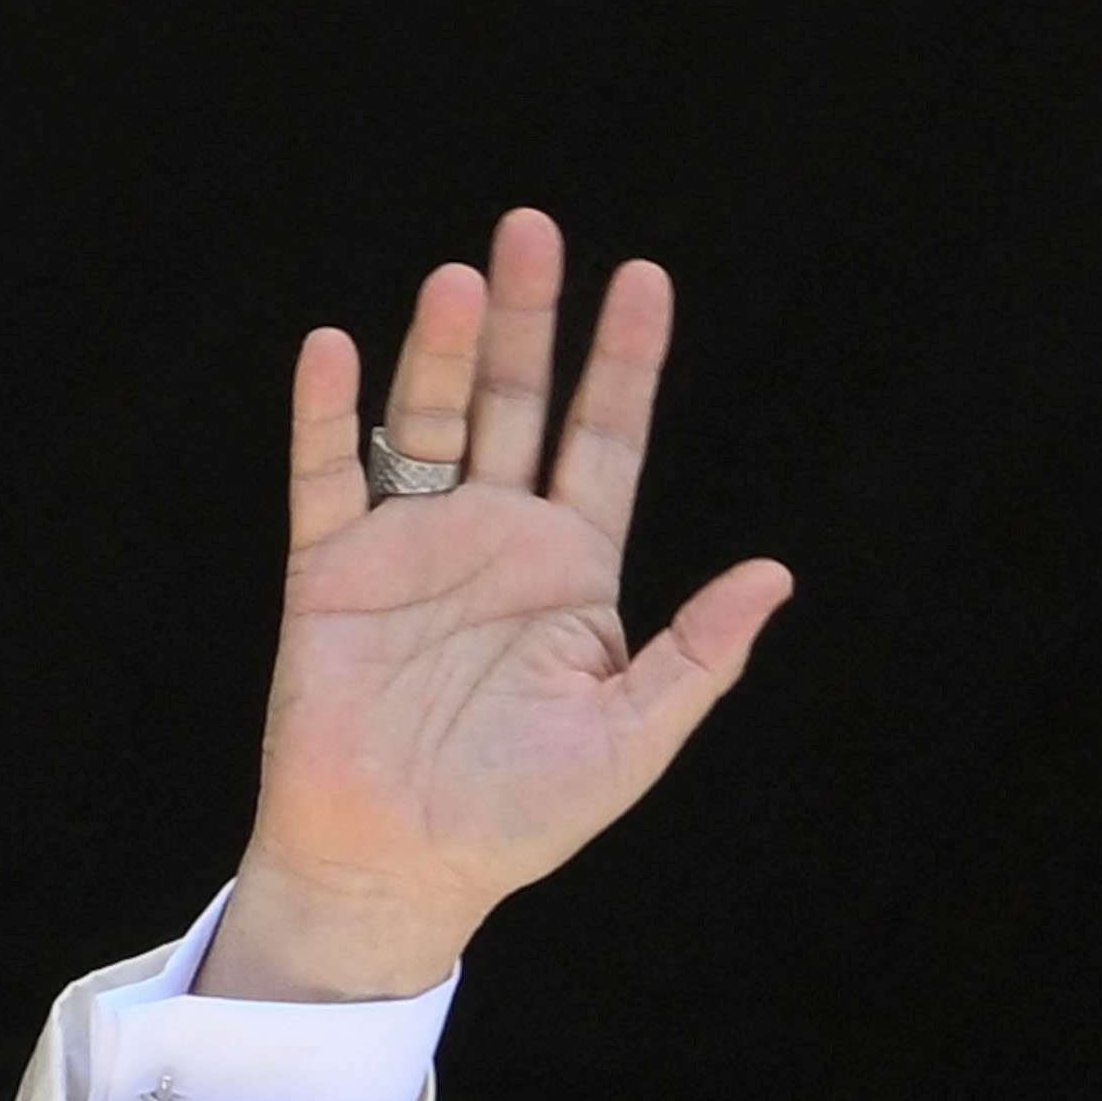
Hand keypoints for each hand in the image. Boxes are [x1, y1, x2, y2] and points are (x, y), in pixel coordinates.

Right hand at [212, 207, 793, 1002]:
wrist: (395, 871)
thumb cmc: (516, 820)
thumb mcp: (630, 743)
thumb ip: (697, 655)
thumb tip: (775, 574)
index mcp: (570, 571)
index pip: (605, 439)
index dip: (625, 361)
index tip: (645, 279)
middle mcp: (492, 539)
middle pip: (517, 402)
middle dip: (529, 319)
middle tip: (534, 229)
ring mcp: (409, 547)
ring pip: (429, 421)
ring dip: (443, 352)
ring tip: (460, 282)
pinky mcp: (330, 573)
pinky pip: (326, 477)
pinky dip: (327, 416)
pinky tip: (336, 351)